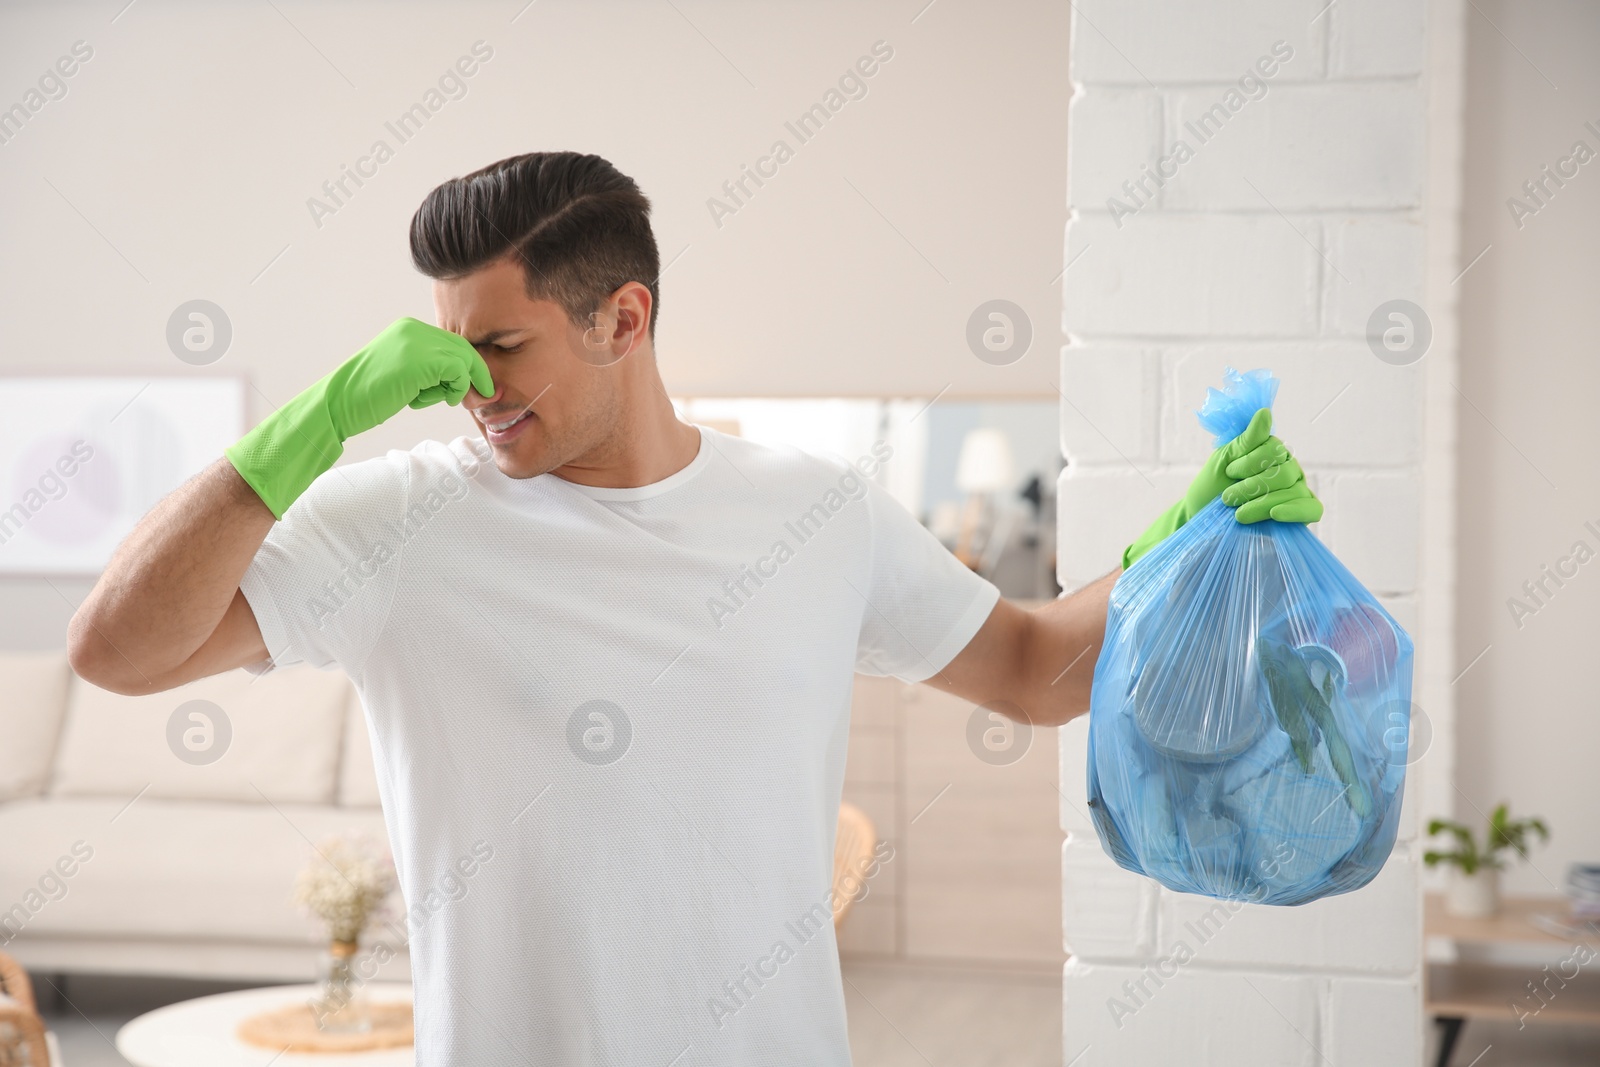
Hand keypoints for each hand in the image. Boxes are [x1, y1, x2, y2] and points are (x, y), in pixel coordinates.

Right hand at [321, 317, 494, 438]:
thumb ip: (430, 368)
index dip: (467, 365)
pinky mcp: (421, 360)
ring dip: (461, 384)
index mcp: (408, 329)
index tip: (475, 385)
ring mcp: (416, 342)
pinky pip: (458, 370)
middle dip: (474, 373)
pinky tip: (443, 399)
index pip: (451, 342)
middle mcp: (413, 330)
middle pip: (462, 347)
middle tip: (482, 394)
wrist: (340, 404)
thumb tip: (462, 377)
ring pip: (464, 358)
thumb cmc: (368, 397)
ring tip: (443, 398)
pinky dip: (457, 388)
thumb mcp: (403, 374)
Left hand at [1122, 408, 1320, 567]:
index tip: (1229, 471)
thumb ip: (1246, 440)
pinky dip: (1295, 511)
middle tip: (1228, 497)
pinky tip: (1275, 514)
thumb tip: (1265, 412)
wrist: (1204, 521)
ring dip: (1262, 503)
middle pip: (1284, 471)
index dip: (1251, 461)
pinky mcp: (1301, 514)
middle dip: (1252, 486)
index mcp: (1272, 453)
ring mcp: (1297, 491)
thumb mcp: (1223, 461)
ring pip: (1293, 491)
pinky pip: (1312, 508)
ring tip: (1237, 514)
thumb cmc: (1212, 489)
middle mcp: (1289, 469)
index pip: (1275, 449)